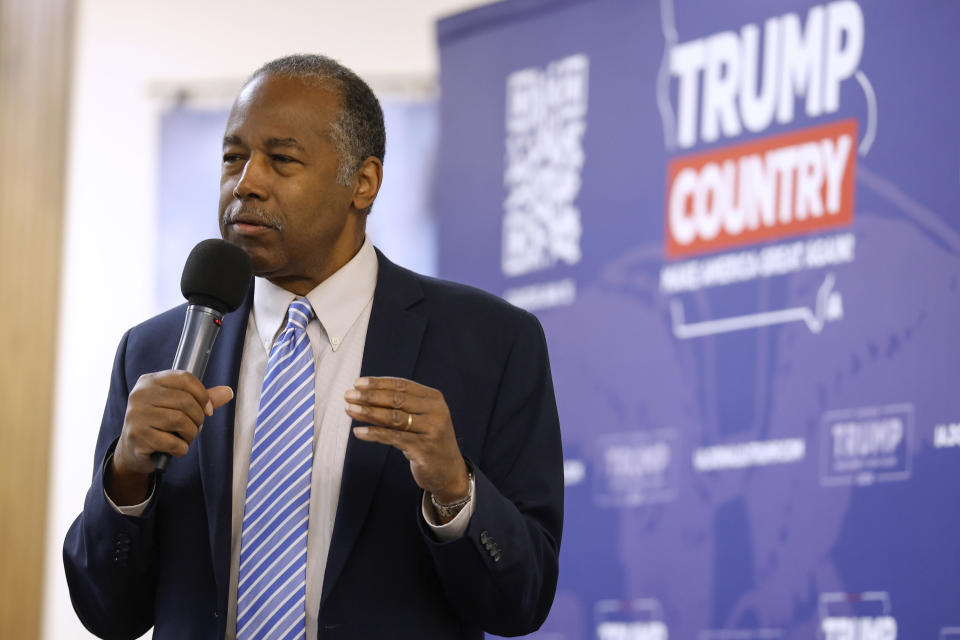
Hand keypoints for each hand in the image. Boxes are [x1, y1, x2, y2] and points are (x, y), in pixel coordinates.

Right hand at [107, 370, 232, 504]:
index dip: (203, 395)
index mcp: (150, 381)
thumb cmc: (160, 424)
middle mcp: (140, 394)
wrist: (133, 450)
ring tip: (187, 437)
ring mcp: (136, 415)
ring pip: (180, 421)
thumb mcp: (179, 406)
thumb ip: (202, 398)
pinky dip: (182, 448)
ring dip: (191, 434)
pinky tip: (177, 448)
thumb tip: (228, 392)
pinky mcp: (137, 436)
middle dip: (198, 418)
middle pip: (185, 401)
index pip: (185, 378)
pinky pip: (172, 442)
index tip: (208, 410)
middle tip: (196, 427)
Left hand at [345, 377, 468, 504]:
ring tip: (350, 410)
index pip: (402, 385)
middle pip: (397, 399)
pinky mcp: (424, 449)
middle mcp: (436, 411)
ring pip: (394, 417)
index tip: (357, 383)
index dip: (378, 383)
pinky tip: (359, 432)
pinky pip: (393, 438)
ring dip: (368, 412)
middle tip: (348, 396)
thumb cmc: (428, 441)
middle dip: (369, 396)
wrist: (448, 472)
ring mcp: (432, 430)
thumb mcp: (419, 419)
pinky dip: (374, 434)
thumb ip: (400, 407)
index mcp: (434, 398)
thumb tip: (364, 396)